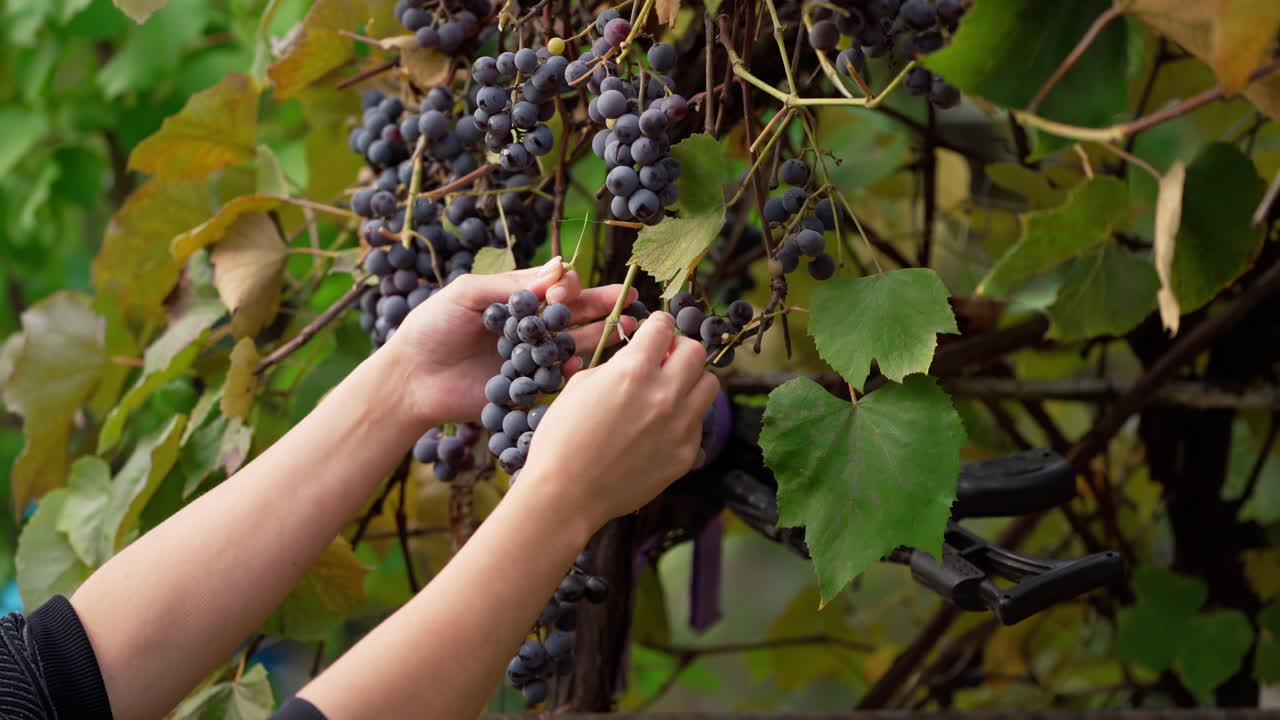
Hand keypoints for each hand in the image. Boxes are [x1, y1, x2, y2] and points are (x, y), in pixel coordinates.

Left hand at [385, 257, 637, 424]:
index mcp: (518, 299)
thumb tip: (558, 268)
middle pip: (576, 314)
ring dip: (601, 337)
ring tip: (626, 329)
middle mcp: (532, 327)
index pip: (557, 286)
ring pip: (576, 344)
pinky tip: (581, 365)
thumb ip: (510, 285)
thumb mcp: (466, 294)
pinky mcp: (531, 388)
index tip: (557, 296)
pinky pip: (560, 379)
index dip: (566, 288)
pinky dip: (574, 372)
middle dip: (603, 307)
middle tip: (628, 302)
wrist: (411, 379)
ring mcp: (533, 358)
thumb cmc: (431, 327)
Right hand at [518, 311, 719, 530]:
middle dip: (680, 349)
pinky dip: (684, 418)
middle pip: (696, 351)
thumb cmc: (562, 438)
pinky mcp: (686, 453)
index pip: (664, 327)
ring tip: (671, 391)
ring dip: (692, 381)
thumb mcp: (581, 386)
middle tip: (665, 359)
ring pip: (710, 385)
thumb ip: (617, 365)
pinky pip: (698, 423)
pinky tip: (661, 428)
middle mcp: (664, 394)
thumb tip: (638, 357)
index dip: (658, 325)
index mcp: (634, 370)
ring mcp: (680, 426)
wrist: (567, 494)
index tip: (656, 330)